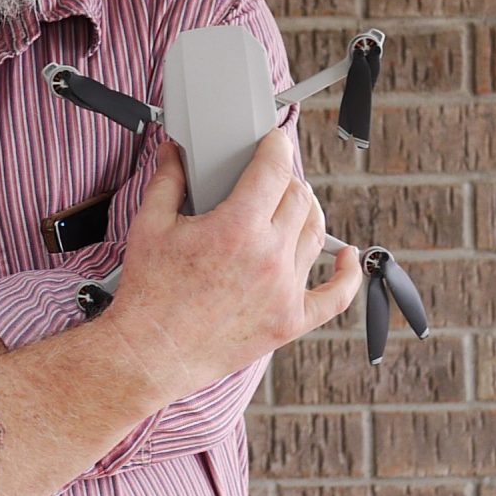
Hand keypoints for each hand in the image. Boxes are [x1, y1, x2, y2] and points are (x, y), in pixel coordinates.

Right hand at [100, 128, 360, 401]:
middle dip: (286, 179)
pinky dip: (347, 273)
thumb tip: (173, 152)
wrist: (151, 353)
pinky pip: (335, 296)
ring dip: (307, 213)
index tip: (274, 142)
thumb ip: (167, 181)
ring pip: (316, 235)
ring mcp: (284, 291)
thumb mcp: (150, 226)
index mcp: (237, 227)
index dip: (277, 146)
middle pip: (299, 198)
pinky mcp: (290, 321)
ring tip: (293, 206)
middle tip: (270, 178)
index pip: (274, 169)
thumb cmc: (148, 293)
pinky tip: (347, 256)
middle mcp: (269, 256)